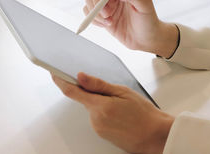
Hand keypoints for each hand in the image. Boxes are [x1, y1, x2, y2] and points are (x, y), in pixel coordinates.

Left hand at [52, 72, 173, 153]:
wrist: (155, 136)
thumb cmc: (144, 115)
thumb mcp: (123, 92)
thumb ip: (99, 85)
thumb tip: (81, 77)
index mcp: (100, 106)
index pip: (72, 91)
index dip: (60, 80)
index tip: (54, 73)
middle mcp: (95, 119)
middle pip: (85, 99)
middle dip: (93, 92)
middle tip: (112, 92)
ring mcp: (98, 128)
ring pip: (92, 108)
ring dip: (101, 103)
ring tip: (122, 106)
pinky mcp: (102, 134)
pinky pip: (98, 118)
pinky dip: (105, 112)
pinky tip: (120, 114)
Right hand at [85, 0, 178, 57]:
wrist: (145, 39)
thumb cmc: (148, 20)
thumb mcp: (144, 5)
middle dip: (97, 1)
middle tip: (107, 13)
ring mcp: (105, 3)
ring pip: (89, 1)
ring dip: (96, 12)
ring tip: (110, 21)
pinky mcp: (100, 15)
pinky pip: (88, 13)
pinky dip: (94, 20)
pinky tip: (107, 24)